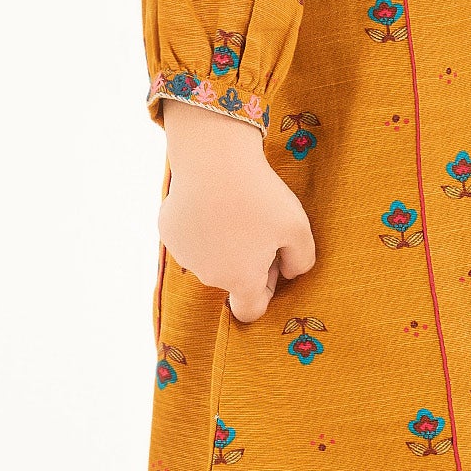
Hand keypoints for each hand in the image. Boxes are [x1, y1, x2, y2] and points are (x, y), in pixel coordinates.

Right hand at [157, 101, 316, 321]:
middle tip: (259, 225)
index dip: (266, 291)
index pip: (250, 311)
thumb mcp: (299, 229)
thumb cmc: (259, 196)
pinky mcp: (169, 230)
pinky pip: (191, 236)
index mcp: (239, 280)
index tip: (273, 262)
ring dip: (223, 243)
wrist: (213, 159)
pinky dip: (202, 224)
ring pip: (209, 257)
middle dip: (245, 261)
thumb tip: (289, 272)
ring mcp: (183, 254)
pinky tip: (212, 199)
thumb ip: (301, 260)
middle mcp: (207, 275)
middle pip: (230, 279)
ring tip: (235, 208)